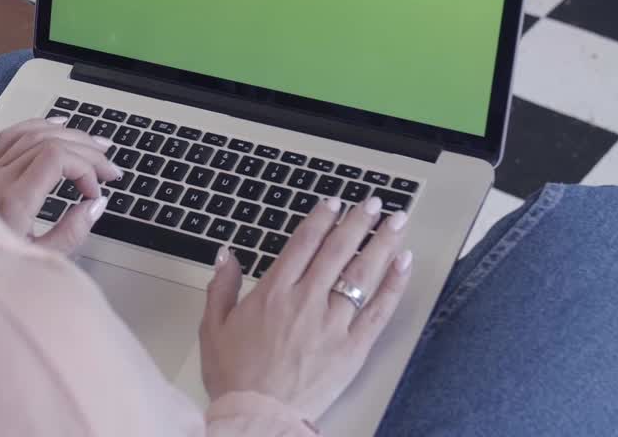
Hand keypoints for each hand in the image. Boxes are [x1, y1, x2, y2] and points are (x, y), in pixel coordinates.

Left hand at [0, 116, 121, 252]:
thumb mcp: (37, 260)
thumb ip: (70, 234)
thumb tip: (94, 205)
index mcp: (11, 201)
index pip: (56, 158)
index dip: (85, 168)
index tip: (94, 192)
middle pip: (49, 142)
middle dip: (86, 151)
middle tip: (109, 169)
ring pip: (32, 134)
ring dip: (69, 136)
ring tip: (95, 146)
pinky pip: (11, 135)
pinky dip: (38, 126)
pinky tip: (58, 125)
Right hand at [199, 195, 413, 423]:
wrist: (257, 417)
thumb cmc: (235, 376)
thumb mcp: (213, 327)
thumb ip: (221, 286)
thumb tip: (226, 254)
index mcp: (273, 292)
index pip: (304, 243)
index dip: (322, 219)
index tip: (334, 204)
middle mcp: (306, 300)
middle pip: (338, 250)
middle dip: (359, 221)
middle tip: (374, 203)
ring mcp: (333, 323)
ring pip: (363, 273)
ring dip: (382, 242)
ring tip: (398, 221)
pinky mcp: (353, 348)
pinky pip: (379, 310)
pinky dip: (394, 284)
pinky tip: (404, 263)